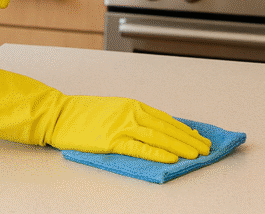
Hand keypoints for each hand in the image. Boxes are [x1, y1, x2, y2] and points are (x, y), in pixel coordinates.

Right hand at [0, 68, 210, 163]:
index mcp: (132, 105)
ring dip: (180, 146)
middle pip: (167, 128)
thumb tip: (156, 131)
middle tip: (206, 148)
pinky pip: (141, 148)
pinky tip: (171, 159)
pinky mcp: (113, 140)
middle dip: (189, 139)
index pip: (166, 119)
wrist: (58, 114)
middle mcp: (131, 112)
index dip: (184, 129)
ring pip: (159, 137)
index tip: (199, 137)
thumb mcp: (113, 110)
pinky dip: (158, 153)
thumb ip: (134, 118)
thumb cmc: (83, 114)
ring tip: (196, 155)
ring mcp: (123, 126)